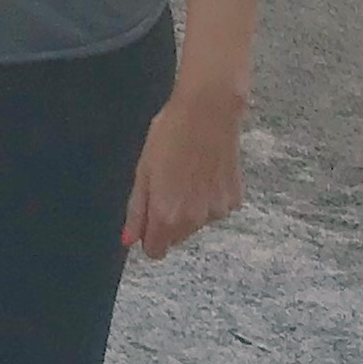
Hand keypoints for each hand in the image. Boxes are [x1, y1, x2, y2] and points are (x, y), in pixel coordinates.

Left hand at [123, 83, 243, 260]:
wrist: (209, 111)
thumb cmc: (170, 135)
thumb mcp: (143, 171)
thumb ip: (136, 210)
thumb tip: (128, 241)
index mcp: (166, 216)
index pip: (155, 251)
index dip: (149, 236)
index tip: (149, 219)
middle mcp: (193, 221)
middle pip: (176, 238)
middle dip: (169, 220)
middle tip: (168, 185)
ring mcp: (216, 212)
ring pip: (196, 223)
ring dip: (191, 208)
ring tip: (188, 172)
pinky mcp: (234, 200)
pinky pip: (216, 209)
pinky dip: (210, 197)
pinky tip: (207, 170)